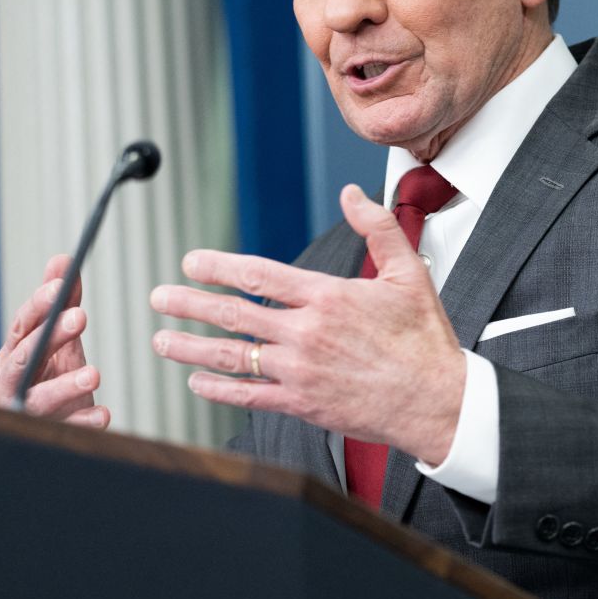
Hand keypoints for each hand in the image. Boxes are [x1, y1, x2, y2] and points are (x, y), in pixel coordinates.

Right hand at [0, 254, 109, 428]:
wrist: (56, 421)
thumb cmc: (52, 371)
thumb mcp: (60, 336)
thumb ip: (61, 302)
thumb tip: (63, 260)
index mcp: (13, 354)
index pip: (22, 326)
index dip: (38, 306)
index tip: (59, 288)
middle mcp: (11, 383)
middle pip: (25, 358)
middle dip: (50, 337)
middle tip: (80, 317)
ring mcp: (26, 412)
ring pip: (38, 399)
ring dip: (65, 385)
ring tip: (94, 374)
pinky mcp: (47, 435)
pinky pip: (64, 430)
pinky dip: (82, 423)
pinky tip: (103, 415)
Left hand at [150, 184, 465, 463]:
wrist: (437, 400)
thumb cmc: (424, 340)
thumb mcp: (409, 273)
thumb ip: (378, 228)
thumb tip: (352, 194)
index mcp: (329, 297)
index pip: (259, 275)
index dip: (219, 266)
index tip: (192, 262)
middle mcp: (307, 333)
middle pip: (235, 313)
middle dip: (190, 303)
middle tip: (160, 297)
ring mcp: (301, 371)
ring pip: (233, 357)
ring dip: (191, 346)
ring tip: (161, 339)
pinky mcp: (303, 404)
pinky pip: (249, 397)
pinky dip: (218, 390)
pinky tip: (197, 382)